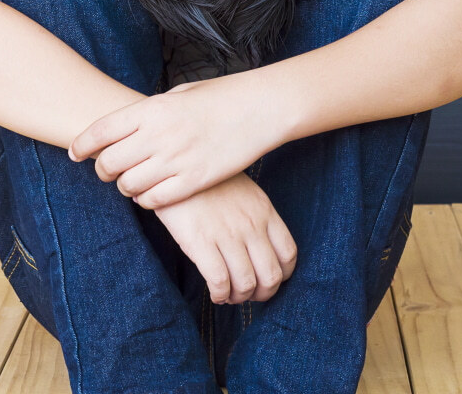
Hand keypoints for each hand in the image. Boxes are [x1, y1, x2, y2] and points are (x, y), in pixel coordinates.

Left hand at [68, 72, 288, 209]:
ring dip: (124, 186)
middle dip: (101, 169)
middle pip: (109, 162)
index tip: (74, 152)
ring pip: (128, 184)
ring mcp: (176, 159)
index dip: (81, 144)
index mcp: (150, 108)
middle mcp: (158, 134)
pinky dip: (145, 200)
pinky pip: (154, 199)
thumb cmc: (219, 97)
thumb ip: (149, 111)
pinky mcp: (194, 180)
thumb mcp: (177, 94)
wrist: (259, 108)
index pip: (100, 130)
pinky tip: (149, 195)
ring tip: (129, 183)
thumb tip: (124, 125)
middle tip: (104, 172)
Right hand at [153, 172, 296, 303]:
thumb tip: (257, 246)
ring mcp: (227, 234)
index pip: (288, 254)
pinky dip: (220, 294)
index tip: (268, 281)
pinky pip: (219, 281)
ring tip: (228, 296)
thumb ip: (254, 215)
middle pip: (271, 275)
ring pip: (246, 283)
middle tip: (249, 295)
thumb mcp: (241, 191)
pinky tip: (214, 294)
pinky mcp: (200, 241)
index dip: (281, 276)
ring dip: (239, 297)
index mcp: (263, 211)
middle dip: (263, 294)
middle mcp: (250, 225)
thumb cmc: (204, 181)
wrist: (173, 165)